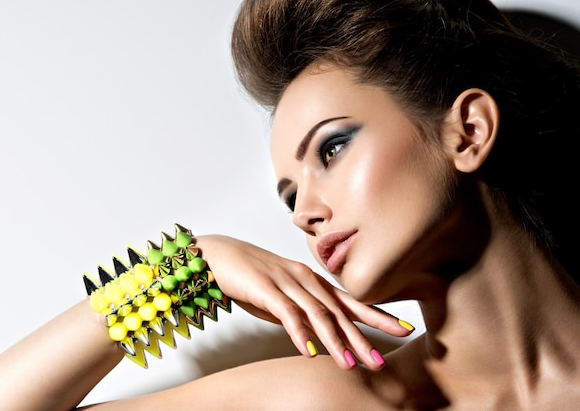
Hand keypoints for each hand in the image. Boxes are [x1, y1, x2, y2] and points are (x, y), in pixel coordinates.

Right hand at [196, 235, 414, 370]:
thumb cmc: (251, 277)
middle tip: (381, 360)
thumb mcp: (281, 298)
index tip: (403, 328)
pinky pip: (287, 313)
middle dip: (363, 336)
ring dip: (335, 341)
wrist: (218, 255)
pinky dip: (300, 333)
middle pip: (340, 311)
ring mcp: (287, 282)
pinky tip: (309, 351)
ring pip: (318, 314)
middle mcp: (306, 280)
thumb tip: (316, 337)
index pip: (350, 301)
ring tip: (350, 365)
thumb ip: (300, 314)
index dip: (378, 315)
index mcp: (313, 282)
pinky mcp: (266, 288)